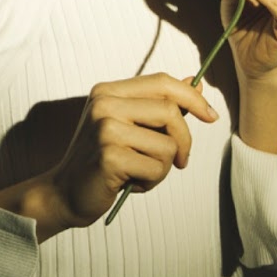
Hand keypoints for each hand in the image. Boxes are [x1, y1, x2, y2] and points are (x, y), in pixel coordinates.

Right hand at [45, 73, 217, 230]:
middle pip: (171, 111)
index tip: (210, 116)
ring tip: (142, 173)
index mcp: (108, 91)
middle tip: (180, 161)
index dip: (192, 97)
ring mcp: (105, 128)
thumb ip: (159, 105)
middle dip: (184, 140)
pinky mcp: (109, 156)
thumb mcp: (129, 127)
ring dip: (165, 167)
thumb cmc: (103, 161)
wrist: (65, 193)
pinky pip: (157, 168)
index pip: (163, 82)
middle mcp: (104, 103)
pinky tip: (131, 183)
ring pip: (168, 144)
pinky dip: (152, 181)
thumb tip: (195, 83)